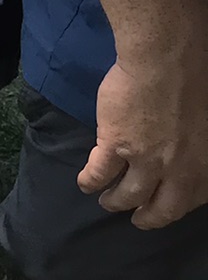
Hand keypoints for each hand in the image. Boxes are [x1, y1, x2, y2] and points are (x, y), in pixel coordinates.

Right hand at [79, 16, 207, 227]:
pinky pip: (99, 173)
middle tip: (139, 219)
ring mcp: (146, 161)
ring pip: (128, 194)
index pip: (193, 198)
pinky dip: (90, 181)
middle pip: (164, 208)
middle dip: (149, 217)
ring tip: (108, 202)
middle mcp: (179, 170)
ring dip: (116, 201)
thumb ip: (200, 142)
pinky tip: (84, 183)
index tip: (168, 206)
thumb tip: (187, 147)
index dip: (177, 205)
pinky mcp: (115, 146)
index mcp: (205, 163)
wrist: (168, 60)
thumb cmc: (198, 78)